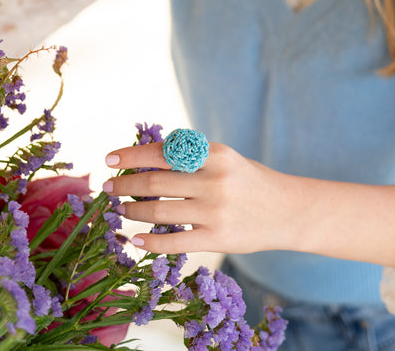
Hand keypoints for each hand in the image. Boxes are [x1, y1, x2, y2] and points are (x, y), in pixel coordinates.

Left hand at [102, 141, 297, 254]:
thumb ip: (191, 157)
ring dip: (132, 211)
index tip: (110, 157)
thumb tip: (144, 156)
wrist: (287, 211)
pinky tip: (135, 239)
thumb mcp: (224, 158)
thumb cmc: (248, 181)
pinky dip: (149, 241)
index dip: (132, 155)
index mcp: (216, 154)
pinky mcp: (217, 239)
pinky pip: (174, 242)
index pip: (163, 152)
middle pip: (155, 182)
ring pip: (159, 211)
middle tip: (107, 186)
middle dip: (125, 183)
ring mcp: (215, 212)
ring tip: (120, 210)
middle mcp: (214, 180)